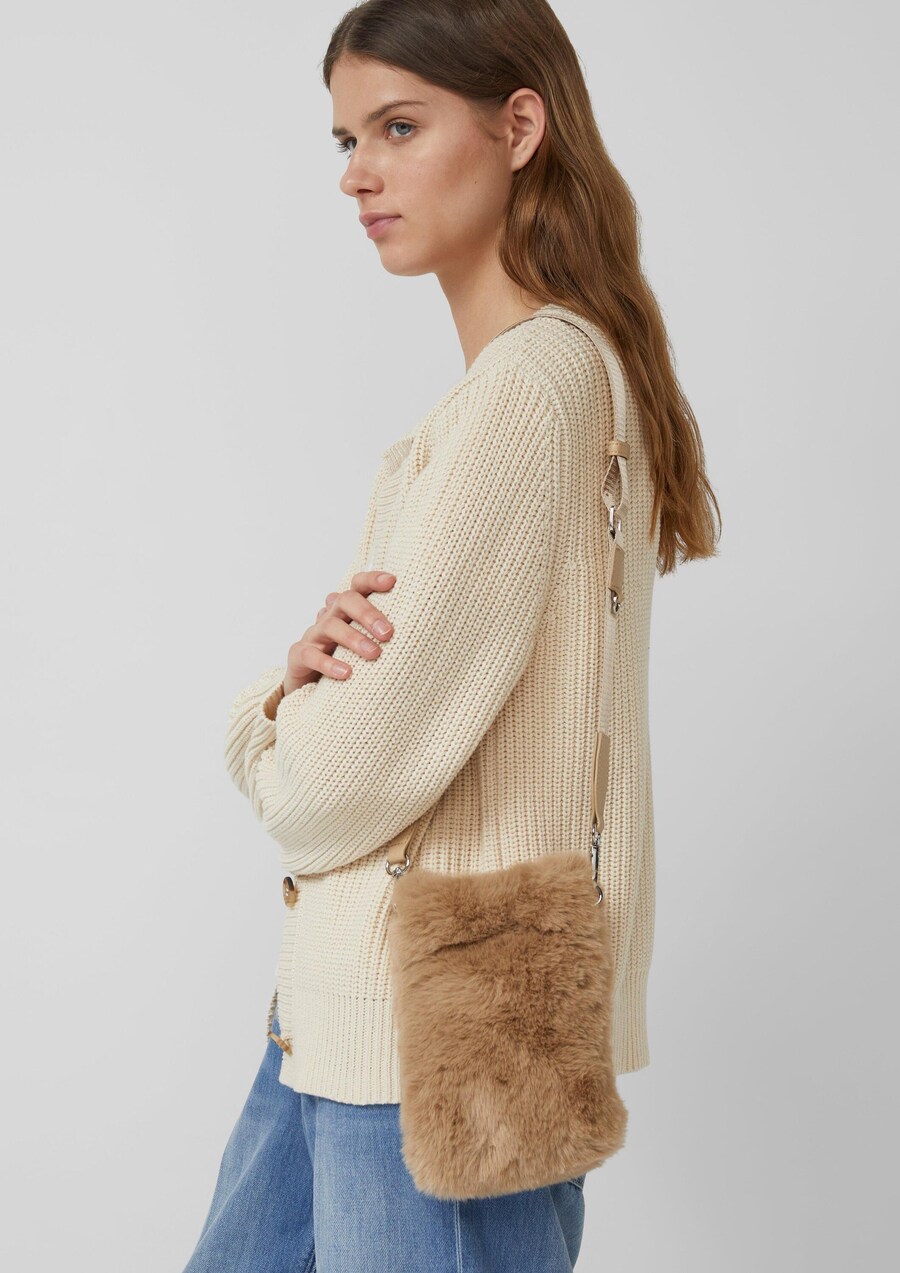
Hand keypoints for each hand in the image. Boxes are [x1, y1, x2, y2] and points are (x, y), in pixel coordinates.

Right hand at [282, 570, 395, 694]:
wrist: (312, 687)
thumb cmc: (350, 661)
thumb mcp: (370, 646)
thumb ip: (388, 636)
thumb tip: (429, 633)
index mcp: (348, 610)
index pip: (358, 585)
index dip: (373, 580)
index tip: (393, 581)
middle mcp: (330, 616)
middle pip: (346, 601)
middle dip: (368, 614)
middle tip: (388, 634)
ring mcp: (314, 635)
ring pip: (330, 625)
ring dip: (354, 639)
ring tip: (374, 655)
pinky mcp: (300, 655)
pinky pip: (311, 655)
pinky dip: (329, 663)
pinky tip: (347, 673)